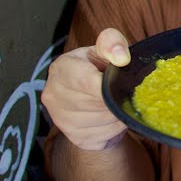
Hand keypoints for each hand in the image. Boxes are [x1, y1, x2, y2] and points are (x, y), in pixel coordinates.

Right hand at [41, 28, 131, 150]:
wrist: (90, 97)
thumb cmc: (98, 68)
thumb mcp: (103, 49)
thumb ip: (112, 43)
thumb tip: (121, 58)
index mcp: (61, 68)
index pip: (84, 80)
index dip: (107, 84)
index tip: (122, 82)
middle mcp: (54, 95)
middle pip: (96, 102)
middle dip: (116, 97)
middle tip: (126, 90)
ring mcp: (61, 120)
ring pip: (103, 119)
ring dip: (119, 112)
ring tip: (119, 101)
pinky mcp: (75, 137)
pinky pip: (105, 135)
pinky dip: (117, 126)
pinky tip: (114, 116)